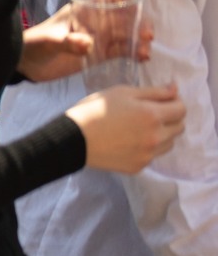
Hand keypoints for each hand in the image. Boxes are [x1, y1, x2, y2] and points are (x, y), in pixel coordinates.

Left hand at [20, 0, 153, 81]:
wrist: (25, 64)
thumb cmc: (34, 44)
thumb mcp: (49, 40)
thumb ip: (68, 42)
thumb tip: (88, 45)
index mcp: (83, 12)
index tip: (139, 7)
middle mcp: (95, 23)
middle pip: (123, 19)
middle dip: (139, 24)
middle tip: (147, 36)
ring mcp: (98, 40)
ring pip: (126, 37)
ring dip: (139, 42)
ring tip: (145, 52)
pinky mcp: (98, 56)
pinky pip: (121, 52)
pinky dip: (133, 54)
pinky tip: (142, 59)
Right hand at [69, 82, 185, 173]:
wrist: (73, 138)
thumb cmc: (94, 110)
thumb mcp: (121, 92)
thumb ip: (153, 92)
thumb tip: (175, 89)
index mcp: (152, 115)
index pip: (181, 109)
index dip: (174, 102)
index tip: (162, 100)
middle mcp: (156, 137)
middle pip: (179, 127)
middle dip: (170, 118)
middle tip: (148, 113)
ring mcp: (149, 154)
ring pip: (169, 143)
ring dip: (162, 134)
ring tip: (138, 128)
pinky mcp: (140, 166)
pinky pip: (153, 155)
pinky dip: (147, 147)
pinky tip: (128, 141)